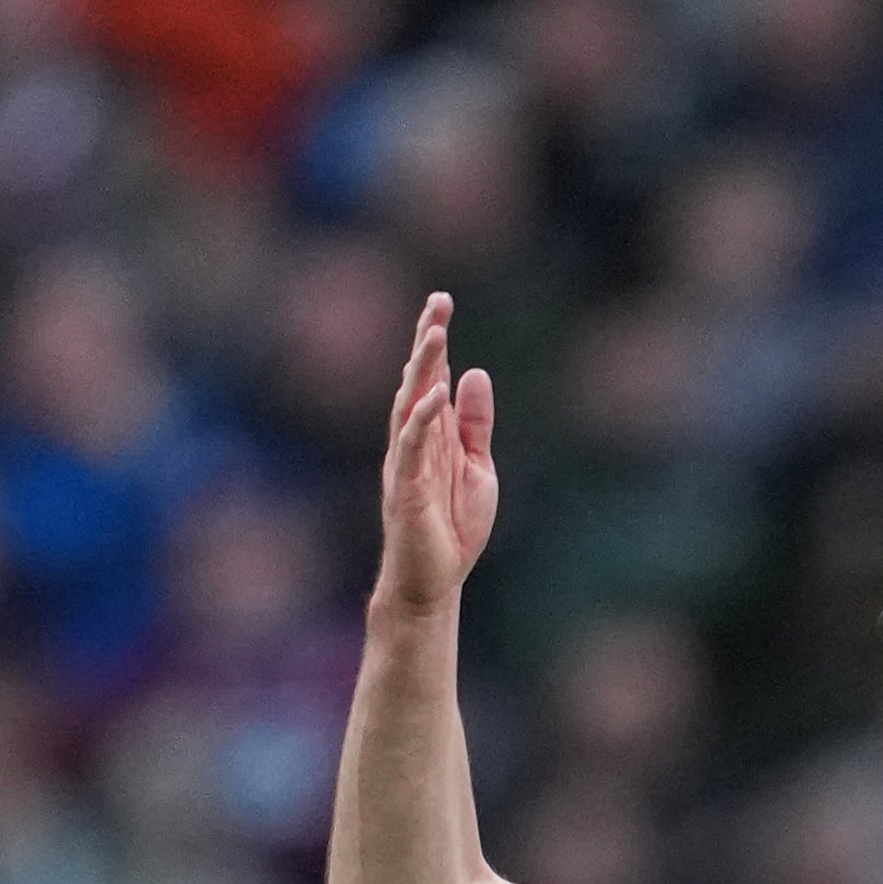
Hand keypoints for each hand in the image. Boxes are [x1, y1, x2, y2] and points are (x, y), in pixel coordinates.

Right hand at [376, 292, 498, 613]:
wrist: (433, 581)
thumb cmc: (452, 526)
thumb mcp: (477, 467)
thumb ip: (474, 423)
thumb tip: (475, 372)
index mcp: (432, 434)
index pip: (430, 378)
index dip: (434, 341)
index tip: (441, 303)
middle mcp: (413, 441)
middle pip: (416, 381)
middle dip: (426, 341)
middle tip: (438, 302)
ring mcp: (406, 463)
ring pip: (409, 405)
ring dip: (422, 369)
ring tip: (435, 334)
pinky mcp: (405, 489)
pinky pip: (410, 449)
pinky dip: (420, 420)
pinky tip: (434, 395)